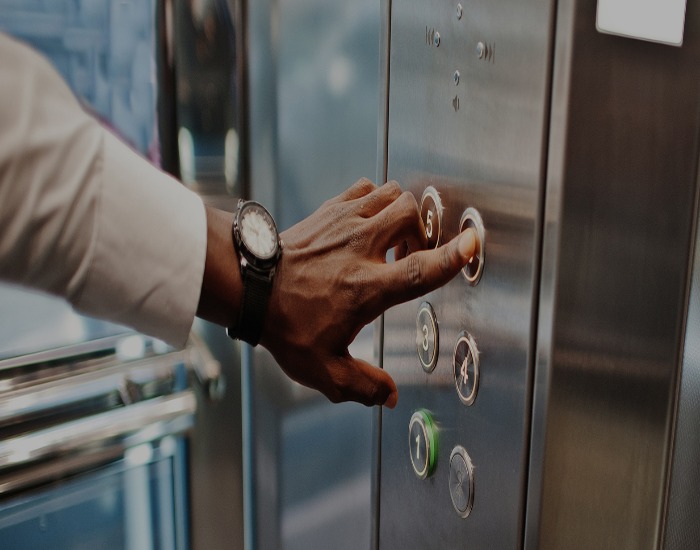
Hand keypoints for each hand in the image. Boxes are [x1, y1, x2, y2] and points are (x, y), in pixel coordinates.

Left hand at [260, 178, 476, 407]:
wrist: (248, 286)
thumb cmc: (284, 324)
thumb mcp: (323, 369)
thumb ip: (362, 386)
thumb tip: (388, 397)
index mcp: (365, 288)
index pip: (418, 270)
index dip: (450, 258)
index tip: (472, 243)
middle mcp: (358, 249)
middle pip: (409, 215)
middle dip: (423, 232)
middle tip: (413, 255)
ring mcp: (343, 223)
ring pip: (391, 194)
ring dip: (403, 214)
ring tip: (393, 240)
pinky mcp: (329, 210)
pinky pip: (366, 189)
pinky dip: (377, 200)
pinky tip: (370, 223)